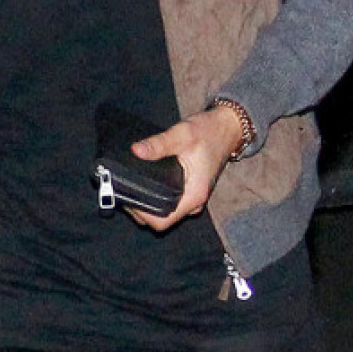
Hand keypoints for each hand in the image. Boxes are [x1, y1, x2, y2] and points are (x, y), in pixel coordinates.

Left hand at [128, 104, 244, 230]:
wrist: (226, 129)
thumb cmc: (209, 132)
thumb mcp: (183, 134)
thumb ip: (159, 144)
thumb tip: (136, 150)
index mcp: (193, 195)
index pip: (162, 221)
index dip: (142, 214)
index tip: (130, 196)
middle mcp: (193, 203)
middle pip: (160, 220)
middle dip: (140, 208)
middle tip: (126, 187)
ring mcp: (191, 200)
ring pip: (163, 213)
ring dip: (146, 203)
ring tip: (132, 185)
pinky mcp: (188, 194)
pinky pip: (168, 204)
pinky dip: (154, 198)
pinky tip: (144, 183)